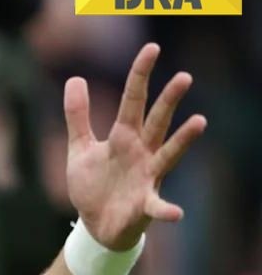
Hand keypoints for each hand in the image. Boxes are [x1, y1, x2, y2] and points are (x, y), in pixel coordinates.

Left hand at [64, 43, 206, 250]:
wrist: (95, 225)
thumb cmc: (94, 185)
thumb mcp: (80, 148)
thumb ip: (78, 116)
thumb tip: (75, 78)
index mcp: (124, 137)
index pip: (134, 100)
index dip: (140, 75)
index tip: (152, 48)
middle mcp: (141, 152)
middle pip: (157, 121)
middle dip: (168, 101)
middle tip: (183, 77)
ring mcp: (146, 177)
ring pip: (167, 154)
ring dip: (183, 140)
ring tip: (199, 122)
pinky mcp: (144, 204)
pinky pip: (158, 206)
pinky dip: (167, 210)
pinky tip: (176, 212)